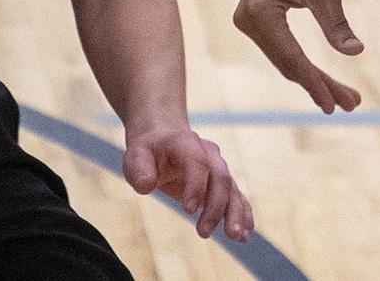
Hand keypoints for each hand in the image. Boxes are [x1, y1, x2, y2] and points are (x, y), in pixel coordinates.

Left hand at [123, 125, 253, 241]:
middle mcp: (208, 153)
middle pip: (220, 178)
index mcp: (185, 142)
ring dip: (235, 214)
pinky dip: (243, 214)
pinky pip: (238, 197)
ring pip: (233, 189)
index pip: (198, 162)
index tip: (187, 211)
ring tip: (236, 238)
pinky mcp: (223, 183)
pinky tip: (244, 234)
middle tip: (203, 233)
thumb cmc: (147, 153)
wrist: (162, 142)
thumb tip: (145, 185)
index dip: (196, 186)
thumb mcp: (135, 157)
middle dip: (215, 207)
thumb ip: (139, 170)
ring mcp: (218, 167)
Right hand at [232, 0, 363, 113]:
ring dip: (313, 78)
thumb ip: (337, 24)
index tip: (335, 105)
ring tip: (345, 97)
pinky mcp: (254, 19)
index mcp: (261, 13)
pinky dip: (301, 63)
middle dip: (320, 85)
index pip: (291, 58)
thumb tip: (355, 52)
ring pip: (284, 59)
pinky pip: (280, 49)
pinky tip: (322, 79)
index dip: (315, 83)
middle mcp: (247, 20)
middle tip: (351, 104)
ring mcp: (247, 21)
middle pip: (287, 64)